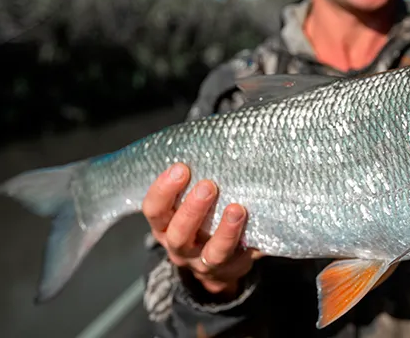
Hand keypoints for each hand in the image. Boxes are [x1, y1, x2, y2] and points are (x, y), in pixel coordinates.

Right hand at [142, 163, 262, 296]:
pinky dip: (247, 243)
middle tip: (208, 186)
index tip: (181, 168)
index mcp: (164, 226)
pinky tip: (255, 225)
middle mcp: (179, 247)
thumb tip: (213, 140)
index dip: (163, 190)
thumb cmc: (202, 220)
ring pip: (212, 253)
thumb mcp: (189, 203)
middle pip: (178, 234)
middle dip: (192, 209)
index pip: (154, 210)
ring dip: (224, 231)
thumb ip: (194, 181)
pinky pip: (239, 259)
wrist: (218, 266)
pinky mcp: (230, 270)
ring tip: (237, 209)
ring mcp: (204, 263)